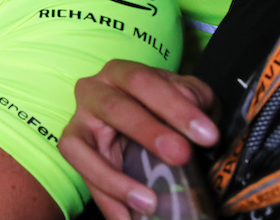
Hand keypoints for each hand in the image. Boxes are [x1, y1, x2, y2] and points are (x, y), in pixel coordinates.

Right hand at [58, 59, 217, 219]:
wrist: (144, 121)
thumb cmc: (162, 107)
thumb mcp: (186, 97)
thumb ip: (193, 97)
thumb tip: (194, 108)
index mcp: (122, 73)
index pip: (144, 82)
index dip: (175, 107)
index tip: (207, 134)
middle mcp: (93, 91)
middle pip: (114, 109)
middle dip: (148, 133)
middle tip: (181, 155)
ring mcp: (78, 122)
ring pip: (81, 147)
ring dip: (114, 178)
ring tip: (148, 202)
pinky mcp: (72, 150)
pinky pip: (81, 175)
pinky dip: (105, 200)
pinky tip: (128, 219)